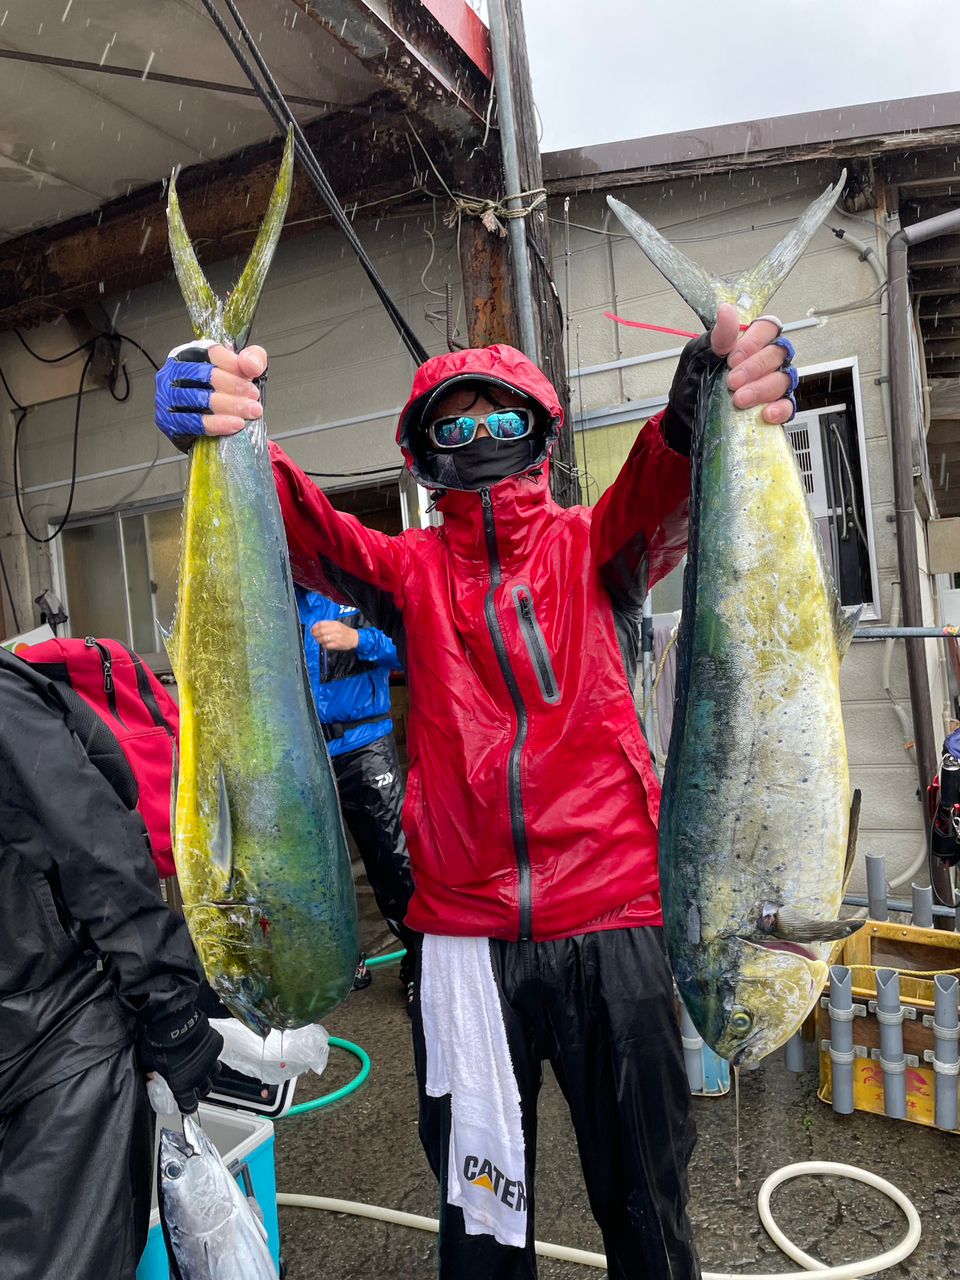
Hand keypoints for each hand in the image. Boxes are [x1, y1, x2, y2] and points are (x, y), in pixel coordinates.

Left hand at [140, 1006, 222, 1114]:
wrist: (173, 1021)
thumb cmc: (159, 1044)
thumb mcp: (148, 1063)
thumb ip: (152, 1073)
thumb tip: (150, 1075)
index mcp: (182, 1084)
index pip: (190, 1105)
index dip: (188, 1106)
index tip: (186, 1104)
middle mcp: (199, 1075)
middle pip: (206, 1090)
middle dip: (200, 1089)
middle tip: (194, 1084)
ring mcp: (210, 1060)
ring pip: (215, 1073)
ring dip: (209, 1072)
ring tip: (202, 1067)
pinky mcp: (216, 1044)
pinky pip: (216, 1053)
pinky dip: (211, 1052)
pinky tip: (203, 1047)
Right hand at [155, 342, 267, 441]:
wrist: (208, 429)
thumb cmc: (224, 394)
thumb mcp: (242, 371)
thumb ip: (254, 359)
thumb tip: (251, 365)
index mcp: (191, 354)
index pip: (211, 353)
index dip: (233, 364)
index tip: (251, 375)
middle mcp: (174, 372)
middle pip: (204, 375)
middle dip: (234, 386)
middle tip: (253, 396)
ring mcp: (168, 396)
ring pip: (199, 398)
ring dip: (229, 405)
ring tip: (250, 411)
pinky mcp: (169, 420)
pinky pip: (193, 422)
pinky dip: (217, 424)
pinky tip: (235, 424)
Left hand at [312, 620, 359, 651]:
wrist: (354, 638)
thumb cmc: (345, 631)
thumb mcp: (337, 624)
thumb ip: (327, 625)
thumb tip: (316, 627)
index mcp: (335, 623)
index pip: (321, 624)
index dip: (314, 627)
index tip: (312, 629)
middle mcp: (336, 630)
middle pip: (321, 631)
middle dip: (315, 634)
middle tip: (313, 635)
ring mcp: (337, 637)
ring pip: (322, 639)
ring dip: (318, 640)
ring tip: (318, 640)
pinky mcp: (337, 644)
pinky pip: (327, 645)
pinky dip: (323, 645)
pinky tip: (324, 644)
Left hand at [663, 305, 797, 453]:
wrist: (687, 414)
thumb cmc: (696, 381)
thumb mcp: (700, 355)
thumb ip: (719, 336)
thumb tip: (726, 310)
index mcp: (751, 341)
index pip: (768, 328)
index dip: (754, 341)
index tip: (733, 357)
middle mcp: (766, 360)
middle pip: (777, 353)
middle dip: (755, 368)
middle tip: (732, 381)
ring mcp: (773, 383)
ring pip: (783, 379)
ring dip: (762, 389)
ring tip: (740, 399)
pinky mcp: (775, 407)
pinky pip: (788, 405)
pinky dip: (780, 409)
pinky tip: (766, 413)